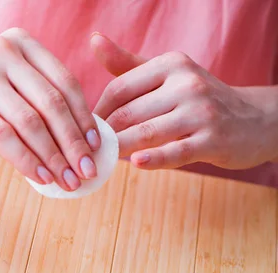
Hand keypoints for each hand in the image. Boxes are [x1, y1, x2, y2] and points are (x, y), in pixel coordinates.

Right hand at [0, 28, 100, 190]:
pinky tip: (39, 177)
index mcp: (21, 44)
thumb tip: (81, 146)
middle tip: (85, 172)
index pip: (64, 83)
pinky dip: (25, 159)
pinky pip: (2, 134)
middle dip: (72, 142)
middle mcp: (2, 50)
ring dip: (51, 156)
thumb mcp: (8, 94)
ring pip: (28, 121)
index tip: (95, 149)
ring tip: (65, 181)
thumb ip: (38, 108)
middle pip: (51, 103)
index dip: (84, 118)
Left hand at [91, 33, 276, 169]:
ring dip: (119, 150)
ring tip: (104, 160)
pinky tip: (136, 163)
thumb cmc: (196, 98)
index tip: (88, 131)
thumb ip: (127, 64)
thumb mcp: (166, 74)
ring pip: (145, 133)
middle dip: (104, 135)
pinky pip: (175, 152)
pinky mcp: (213, 140)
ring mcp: (202, 112)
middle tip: (89, 151)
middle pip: (128, 113)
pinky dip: (153, 159)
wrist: (254, 119)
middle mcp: (187, 83)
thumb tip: (94, 40)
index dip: (98, 113)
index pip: (119, 89)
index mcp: (171, 64)